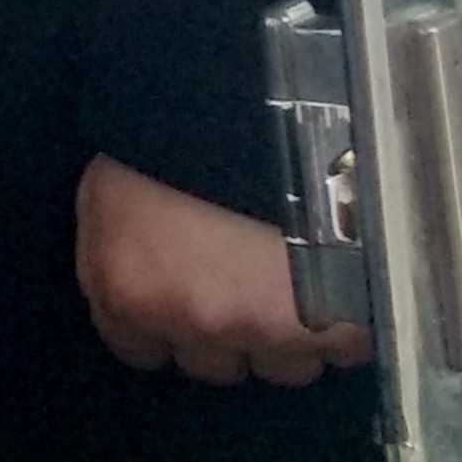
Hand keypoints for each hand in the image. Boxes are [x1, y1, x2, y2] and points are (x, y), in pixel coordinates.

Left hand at [75, 152, 374, 385]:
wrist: (267, 97)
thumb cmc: (179, 126)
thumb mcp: (115, 180)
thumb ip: (119, 244)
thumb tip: (138, 275)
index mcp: (128, 287)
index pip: (137, 348)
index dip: (162, 320)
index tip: (181, 294)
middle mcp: (195, 322)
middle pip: (214, 362)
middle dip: (228, 326)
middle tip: (243, 273)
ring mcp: (269, 331)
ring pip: (283, 364)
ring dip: (289, 329)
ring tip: (297, 266)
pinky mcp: (340, 330)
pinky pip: (344, 349)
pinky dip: (347, 321)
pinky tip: (341, 268)